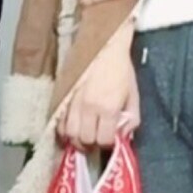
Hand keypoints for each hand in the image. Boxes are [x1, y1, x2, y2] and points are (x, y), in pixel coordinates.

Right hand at [58, 22, 139, 150]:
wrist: (103, 47)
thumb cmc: (121, 70)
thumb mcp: (134, 95)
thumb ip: (132, 118)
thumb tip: (124, 135)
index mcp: (108, 108)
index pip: (104, 139)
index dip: (108, 144)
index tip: (110, 141)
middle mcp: (88, 108)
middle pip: (85, 140)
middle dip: (92, 144)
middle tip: (97, 140)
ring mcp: (73, 102)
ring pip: (69, 134)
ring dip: (77, 140)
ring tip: (85, 137)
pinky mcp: (63, 97)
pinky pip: (58, 122)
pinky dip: (64, 130)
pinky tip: (73, 129)